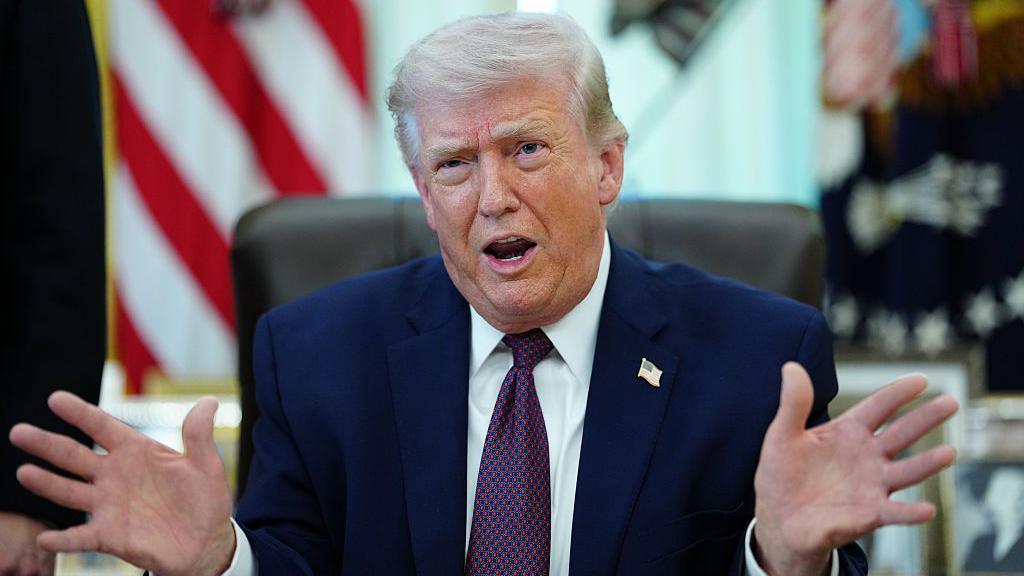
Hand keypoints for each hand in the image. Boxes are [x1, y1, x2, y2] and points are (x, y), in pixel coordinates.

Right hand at [8, 392, 235, 575]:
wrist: (206, 542)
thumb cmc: (204, 499)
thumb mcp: (206, 465)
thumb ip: (199, 434)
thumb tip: (210, 401)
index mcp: (136, 452)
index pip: (103, 427)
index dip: (80, 413)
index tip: (55, 398)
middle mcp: (114, 476)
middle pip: (74, 456)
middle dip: (47, 444)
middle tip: (19, 431)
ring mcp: (108, 505)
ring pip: (69, 492)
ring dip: (46, 483)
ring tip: (24, 472)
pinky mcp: (109, 536)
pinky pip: (80, 536)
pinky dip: (63, 538)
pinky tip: (44, 536)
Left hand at [753, 362, 958, 575]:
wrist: (779, 519)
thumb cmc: (782, 474)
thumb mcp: (782, 435)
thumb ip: (793, 403)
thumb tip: (791, 367)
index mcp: (848, 432)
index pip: (878, 407)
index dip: (898, 393)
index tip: (921, 380)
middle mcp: (867, 456)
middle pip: (902, 433)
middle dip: (926, 418)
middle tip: (952, 402)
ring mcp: (872, 484)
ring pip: (907, 471)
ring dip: (928, 463)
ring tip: (949, 452)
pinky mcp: (869, 513)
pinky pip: (895, 512)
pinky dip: (910, 512)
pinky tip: (926, 509)